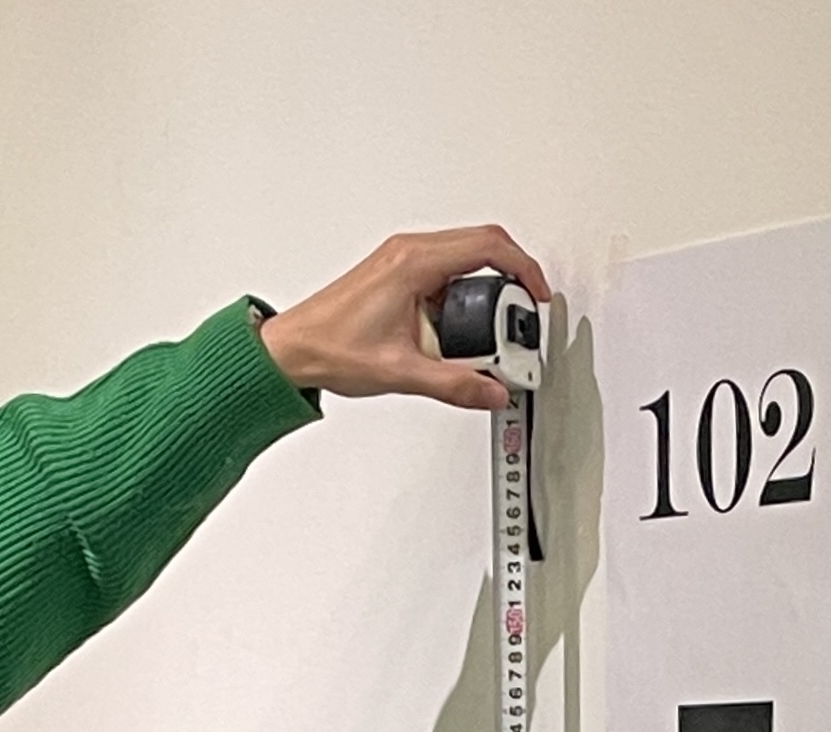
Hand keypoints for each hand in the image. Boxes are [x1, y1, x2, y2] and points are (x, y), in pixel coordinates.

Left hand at [259, 226, 551, 410]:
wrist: (292, 349)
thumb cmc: (329, 347)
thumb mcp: (402, 372)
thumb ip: (456, 384)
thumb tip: (494, 389)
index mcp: (412, 263)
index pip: (488, 246)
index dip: (525, 268)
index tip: (537, 296)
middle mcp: (408, 252)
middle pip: (483, 243)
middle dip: (513, 279)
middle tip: (520, 320)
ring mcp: (403, 259)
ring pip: (467, 255)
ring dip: (489, 289)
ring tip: (492, 332)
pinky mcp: (400, 273)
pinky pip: (449, 270)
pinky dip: (468, 295)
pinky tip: (464, 329)